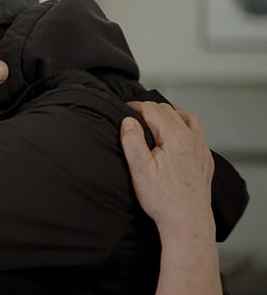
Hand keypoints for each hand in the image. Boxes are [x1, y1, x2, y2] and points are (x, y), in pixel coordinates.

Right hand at [120, 102, 221, 294]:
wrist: (187, 222)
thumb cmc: (162, 199)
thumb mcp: (139, 169)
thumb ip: (132, 141)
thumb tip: (128, 120)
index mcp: (175, 138)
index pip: (153, 109)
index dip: (136, 106)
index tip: (124, 110)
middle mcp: (192, 139)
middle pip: (169, 110)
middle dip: (149, 109)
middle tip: (133, 116)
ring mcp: (201, 148)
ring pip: (186, 117)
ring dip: (168, 113)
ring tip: (154, 118)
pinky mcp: (205, 159)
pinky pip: (196, 131)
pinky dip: (183, 124)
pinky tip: (175, 133)